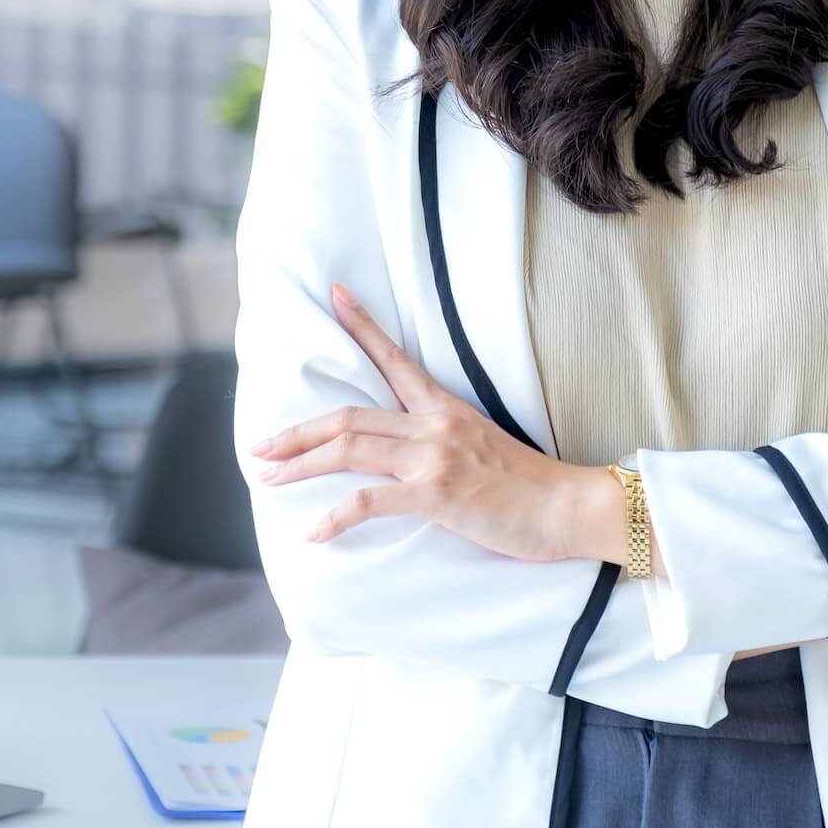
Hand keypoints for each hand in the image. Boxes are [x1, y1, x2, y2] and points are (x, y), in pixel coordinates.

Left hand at [250, 283, 574, 560]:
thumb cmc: (529, 485)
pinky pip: (369, 501)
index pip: (394, 358)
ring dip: (300, 462)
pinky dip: (334, 517)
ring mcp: (433, 457)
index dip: (361, 325)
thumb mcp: (483, 447)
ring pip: (348, 448)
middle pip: (348, 415)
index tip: (335, 295)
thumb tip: (409, 456)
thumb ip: (442, 442)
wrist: (568, 507)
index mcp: (445, 408)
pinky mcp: (435, 494)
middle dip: (297, 431)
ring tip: (269, 477)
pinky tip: (313, 531)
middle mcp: (433, 424)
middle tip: (259, 447)